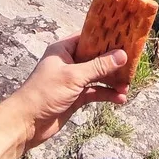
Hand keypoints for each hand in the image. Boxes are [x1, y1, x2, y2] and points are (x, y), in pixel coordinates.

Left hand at [7, 35, 128, 151]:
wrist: (26, 123)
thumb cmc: (44, 93)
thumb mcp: (74, 77)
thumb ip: (98, 66)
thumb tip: (122, 55)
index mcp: (64, 50)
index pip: (88, 37)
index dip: (106, 36)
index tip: (125, 35)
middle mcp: (69, 62)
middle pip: (96, 57)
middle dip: (113, 61)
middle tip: (132, 62)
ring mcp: (73, 80)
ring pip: (98, 76)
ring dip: (113, 80)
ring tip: (127, 85)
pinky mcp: (76, 96)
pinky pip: (96, 92)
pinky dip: (107, 94)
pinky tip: (120, 99)